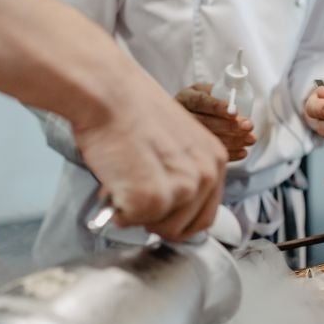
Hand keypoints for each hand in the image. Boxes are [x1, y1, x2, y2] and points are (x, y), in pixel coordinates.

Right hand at [75, 72, 226, 241]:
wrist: (109, 93)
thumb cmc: (131, 110)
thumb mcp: (178, 142)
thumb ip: (184, 173)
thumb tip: (174, 205)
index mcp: (215, 160)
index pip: (203, 216)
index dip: (175, 218)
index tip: (157, 209)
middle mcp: (205, 175)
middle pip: (182, 229)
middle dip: (154, 217)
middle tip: (134, 186)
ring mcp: (182, 188)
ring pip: (159, 229)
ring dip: (136, 213)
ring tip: (124, 179)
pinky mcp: (153, 197)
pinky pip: (132, 223)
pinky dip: (117, 210)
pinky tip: (114, 182)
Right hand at [175, 83, 255, 160]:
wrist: (190, 114)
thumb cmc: (204, 100)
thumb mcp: (207, 90)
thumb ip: (220, 92)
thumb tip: (237, 101)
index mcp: (186, 97)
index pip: (200, 101)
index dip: (217, 107)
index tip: (235, 112)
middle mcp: (182, 116)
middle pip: (204, 122)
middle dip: (229, 125)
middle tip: (247, 126)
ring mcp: (185, 134)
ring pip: (208, 139)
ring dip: (232, 140)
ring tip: (250, 139)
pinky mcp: (193, 148)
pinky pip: (211, 153)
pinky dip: (229, 153)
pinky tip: (242, 152)